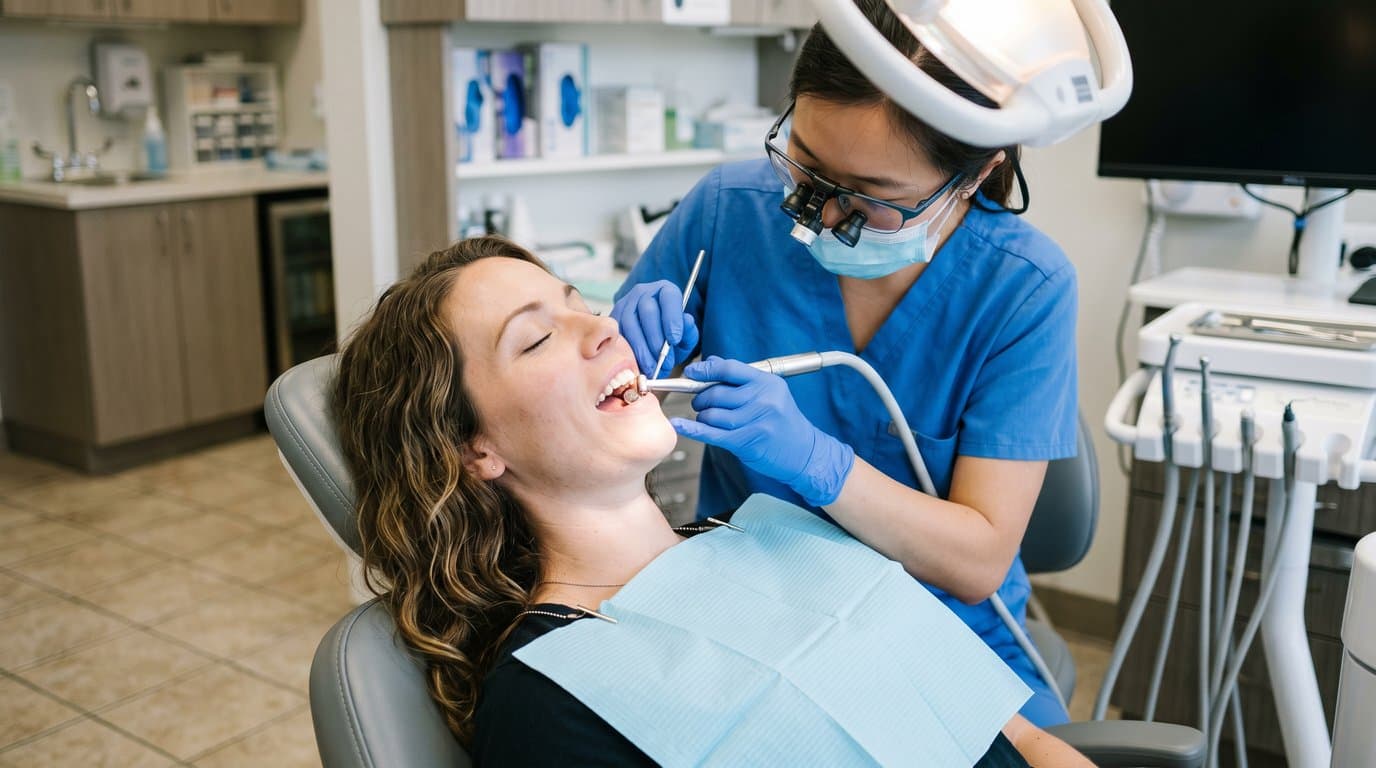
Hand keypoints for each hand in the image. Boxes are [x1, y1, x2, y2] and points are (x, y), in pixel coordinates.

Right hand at [611, 280, 699, 374]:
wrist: (651, 341)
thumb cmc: (669, 337)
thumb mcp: (685, 336)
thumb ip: (689, 332)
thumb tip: (686, 322)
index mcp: (665, 291)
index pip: (669, 297)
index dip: (672, 318)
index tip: (674, 340)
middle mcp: (644, 293)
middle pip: (648, 311)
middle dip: (656, 340)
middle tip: (664, 361)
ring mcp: (625, 304)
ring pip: (630, 323)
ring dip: (641, 349)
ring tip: (651, 367)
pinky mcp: (613, 318)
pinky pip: (617, 333)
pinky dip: (626, 351)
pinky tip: (636, 363)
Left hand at [671, 357, 854, 506]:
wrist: (804, 452)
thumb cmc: (783, 422)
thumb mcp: (770, 393)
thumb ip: (740, 378)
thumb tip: (710, 361)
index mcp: (767, 382)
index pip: (729, 368)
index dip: (705, 369)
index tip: (691, 372)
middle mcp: (763, 399)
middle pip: (716, 393)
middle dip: (700, 398)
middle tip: (699, 403)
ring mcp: (756, 421)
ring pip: (712, 414)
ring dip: (702, 417)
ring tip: (708, 419)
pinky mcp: (748, 442)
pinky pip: (712, 434)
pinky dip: (692, 429)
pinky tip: (679, 425)